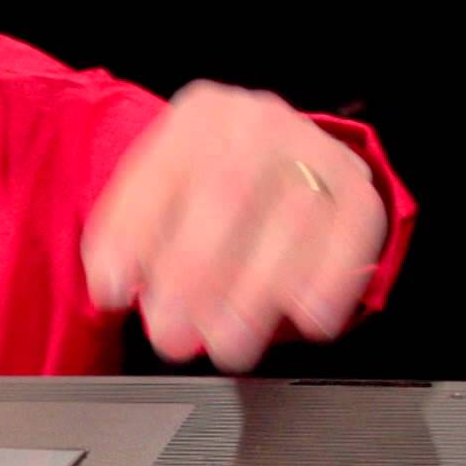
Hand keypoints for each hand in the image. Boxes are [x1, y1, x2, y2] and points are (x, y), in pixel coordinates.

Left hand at [83, 81, 387, 371]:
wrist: (272, 151)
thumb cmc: (200, 185)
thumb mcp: (154, 190)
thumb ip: (124, 234)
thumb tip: (109, 285)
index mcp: (200, 119)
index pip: (161, 177)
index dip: (133, 237)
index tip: (113, 293)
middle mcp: (260, 124)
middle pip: (228, 193)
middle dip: (197, 275)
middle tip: (173, 338)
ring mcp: (314, 150)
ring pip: (292, 218)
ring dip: (258, 295)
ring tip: (228, 346)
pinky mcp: (356, 186)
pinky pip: (353, 231)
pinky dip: (333, 280)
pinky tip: (309, 319)